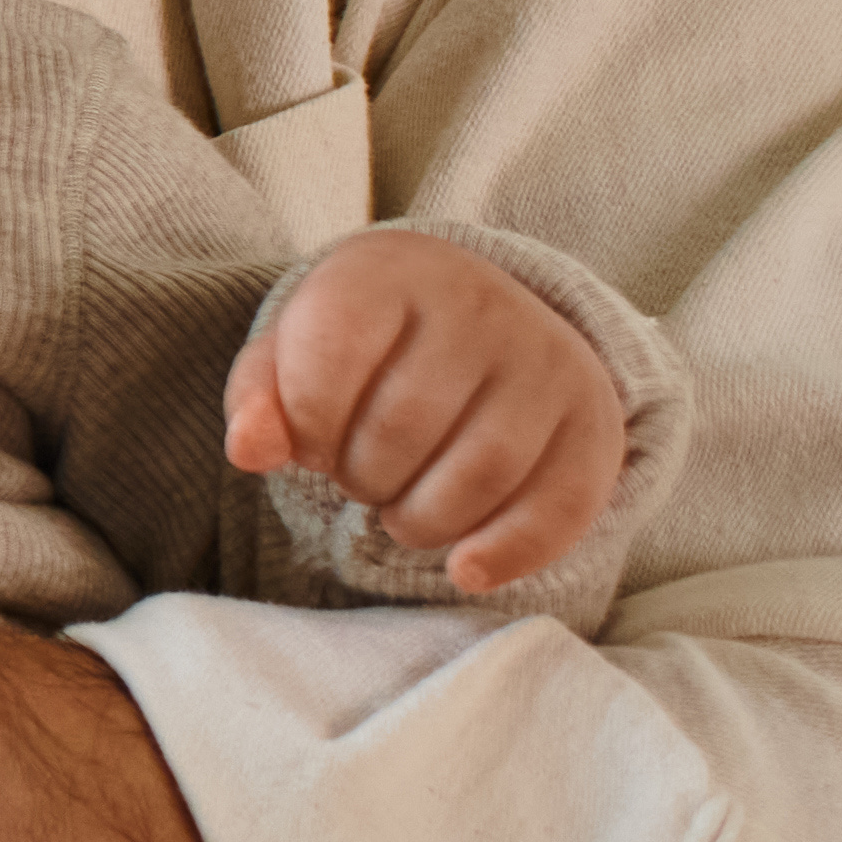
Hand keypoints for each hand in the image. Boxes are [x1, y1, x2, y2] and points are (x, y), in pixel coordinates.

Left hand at [229, 231, 630, 595]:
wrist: (471, 312)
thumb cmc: (364, 344)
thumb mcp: (297, 350)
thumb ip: (261, 399)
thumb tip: (249, 451)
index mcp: (388, 272)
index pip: (326, 367)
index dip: (305, 429)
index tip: (312, 438)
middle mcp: (479, 305)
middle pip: (400, 431)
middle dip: (361, 478)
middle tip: (362, 472)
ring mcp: (545, 361)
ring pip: (477, 477)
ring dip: (420, 521)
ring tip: (402, 505)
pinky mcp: (593, 421)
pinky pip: (559, 508)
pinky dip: (506, 554)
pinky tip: (465, 568)